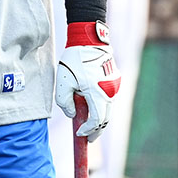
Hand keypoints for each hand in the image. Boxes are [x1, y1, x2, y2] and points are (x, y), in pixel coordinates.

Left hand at [55, 20, 119, 140]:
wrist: (89, 40)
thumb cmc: (74, 60)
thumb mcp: (63, 82)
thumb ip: (65, 102)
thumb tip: (73, 114)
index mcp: (98, 94)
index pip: (97, 120)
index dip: (88, 130)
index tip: (79, 133)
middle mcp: (110, 92)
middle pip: (105, 117)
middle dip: (96, 129)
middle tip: (88, 137)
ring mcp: (114, 86)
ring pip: (107, 108)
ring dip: (98, 116)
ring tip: (87, 123)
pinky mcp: (114, 80)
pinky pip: (108, 97)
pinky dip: (100, 105)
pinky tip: (91, 105)